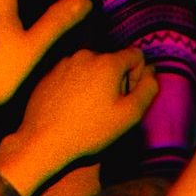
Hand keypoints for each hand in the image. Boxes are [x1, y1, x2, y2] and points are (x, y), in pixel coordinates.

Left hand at [13, 48, 158, 163]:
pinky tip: (72, 110)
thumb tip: (152, 73)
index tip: (127, 97)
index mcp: (107, 62)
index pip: (136, 55)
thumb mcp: (129, 115)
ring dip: (96, 84)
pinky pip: (73, 75)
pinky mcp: (49, 73)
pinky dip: (77, 88)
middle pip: (113, 61)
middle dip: (116, 80)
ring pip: (92, 68)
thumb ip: (148, 90)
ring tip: (88, 112)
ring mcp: (64, 63)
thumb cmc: (89, 130)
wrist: (44, 140)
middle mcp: (85, 55)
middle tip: (108, 109)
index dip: (138, 77)